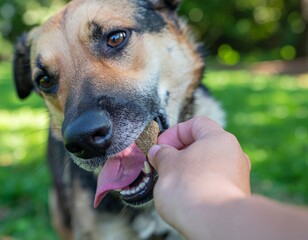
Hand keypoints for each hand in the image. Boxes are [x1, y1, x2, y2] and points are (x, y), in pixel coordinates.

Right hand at [148, 117, 250, 233]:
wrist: (216, 224)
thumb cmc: (191, 188)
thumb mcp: (168, 165)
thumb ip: (162, 154)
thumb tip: (158, 151)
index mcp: (220, 139)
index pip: (196, 123)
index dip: (174, 132)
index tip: (160, 147)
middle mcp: (233, 154)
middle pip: (202, 144)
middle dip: (179, 152)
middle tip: (162, 164)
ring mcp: (237, 175)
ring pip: (207, 164)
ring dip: (187, 168)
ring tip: (171, 181)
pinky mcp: (235, 194)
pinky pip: (213, 180)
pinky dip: (198, 183)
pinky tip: (185, 195)